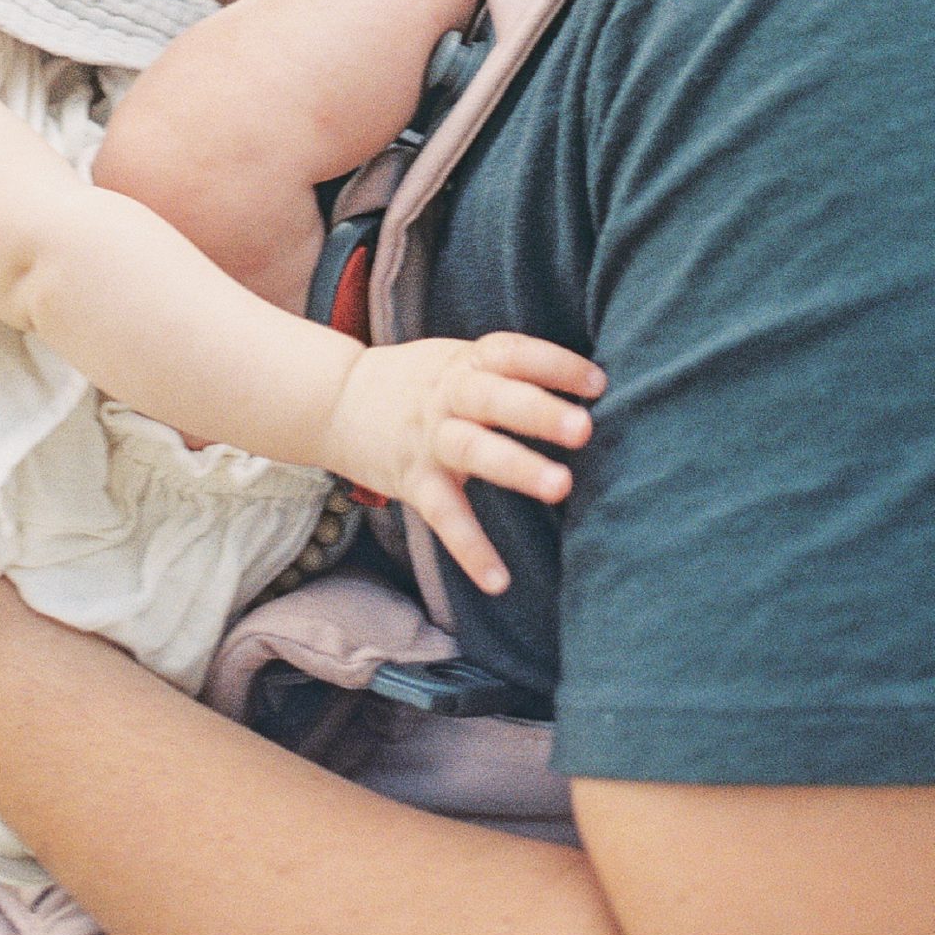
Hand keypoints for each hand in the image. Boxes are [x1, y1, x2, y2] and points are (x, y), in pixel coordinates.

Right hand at [327, 332, 605, 593]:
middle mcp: (447, 395)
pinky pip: (444, 516)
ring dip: (516, 467)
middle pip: (495, 397)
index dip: (554, 364)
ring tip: (560, 487)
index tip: (598, 384)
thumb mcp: (457, 361)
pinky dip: (470, 549)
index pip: (512, 353)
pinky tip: (499, 580)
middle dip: (538, 411)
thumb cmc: (419, 383)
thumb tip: (588, 390)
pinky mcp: (412, 481)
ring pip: (473, 449)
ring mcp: (428, 439)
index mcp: (465, 362)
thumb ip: (506, 373)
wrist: (336, 400)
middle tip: (583, 429)